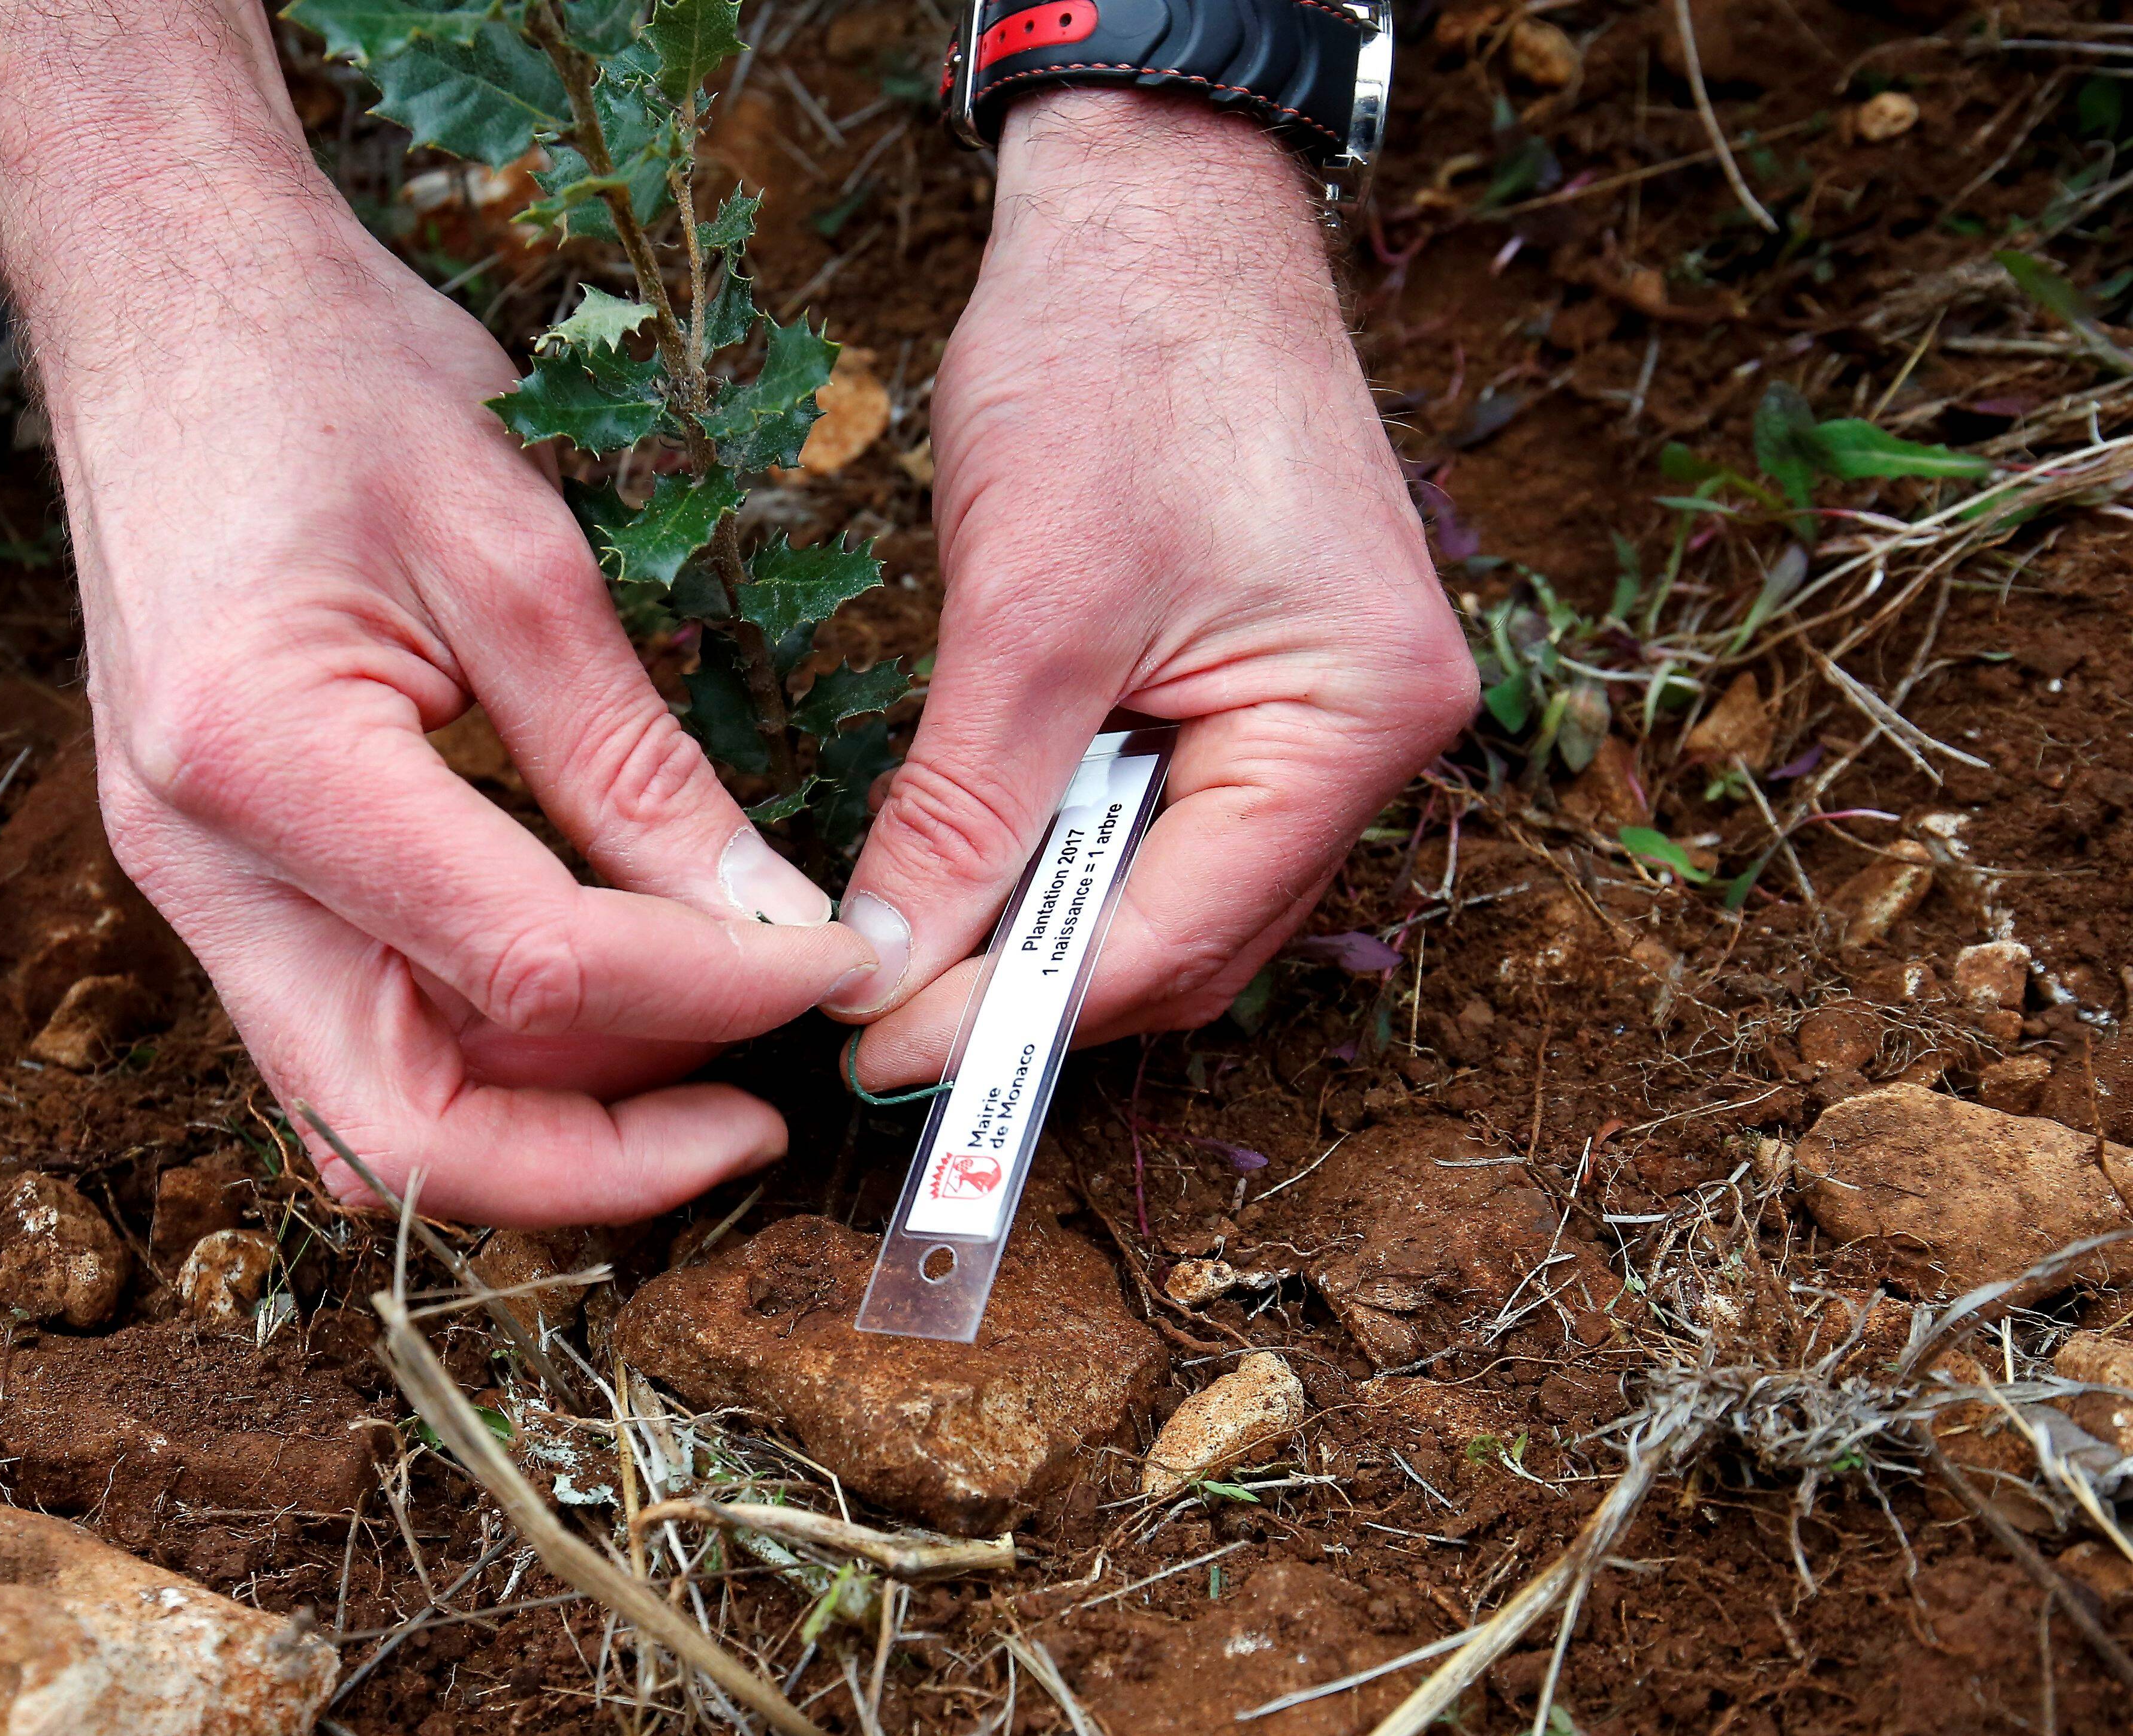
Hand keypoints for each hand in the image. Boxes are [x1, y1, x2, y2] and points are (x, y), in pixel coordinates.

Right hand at [0, 2, 874, 1222]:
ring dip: (546, 1119)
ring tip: (702, 1056)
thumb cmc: (326, 375)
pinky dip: (483, 1051)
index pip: (521, 962)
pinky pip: (351, 1030)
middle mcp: (196, 861)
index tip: (832, 962)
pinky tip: (601, 1002)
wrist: (163, 297)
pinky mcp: (221, 869)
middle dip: (599, 1162)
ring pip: (370, 1108)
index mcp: (260, 759)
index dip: (704, 992)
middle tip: (754, 1121)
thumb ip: (634, 762)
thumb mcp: (514, 548)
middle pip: (403, 1127)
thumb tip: (770, 922)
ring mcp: (190, 880)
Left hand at [831, 91, 1478, 1084]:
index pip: (1182, 935)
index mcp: (1357, 719)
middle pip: (1194, 935)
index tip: (889, 1056)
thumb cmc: (1112, 364)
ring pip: (1178, 885)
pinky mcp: (1270, 676)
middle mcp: (1372, 735)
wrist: (1152, 208)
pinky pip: (1173, 811)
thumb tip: (888, 964)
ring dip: (1054, 926)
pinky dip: (1075, 851)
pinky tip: (985, 860)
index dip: (1027, 1017)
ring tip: (919, 954)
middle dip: (1041, 988)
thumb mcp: (1025, 609)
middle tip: (887, 1023)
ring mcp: (1330, 707)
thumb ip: (964, 807)